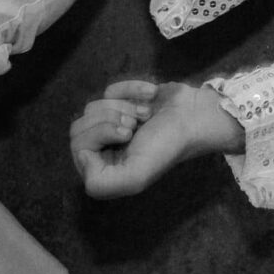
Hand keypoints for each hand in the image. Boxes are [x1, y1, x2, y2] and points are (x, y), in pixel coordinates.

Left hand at [69, 79, 242, 198]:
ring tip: (144, 114)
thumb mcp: (134, 177)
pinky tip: (150, 97)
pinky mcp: (123, 100)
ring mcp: (112, 122)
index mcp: (105, 168)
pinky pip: (110, 90)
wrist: (195, 115)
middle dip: (109, 119)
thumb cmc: (167, 146)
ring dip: (123, 106)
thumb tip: (82, 156)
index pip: (78, 146)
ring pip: (93, 106)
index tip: (127, 135)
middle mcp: (105, 147)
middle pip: (80, 126)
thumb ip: (99, 184)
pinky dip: (131, 90)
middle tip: (133, 124)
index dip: (99, 135)